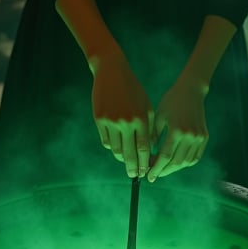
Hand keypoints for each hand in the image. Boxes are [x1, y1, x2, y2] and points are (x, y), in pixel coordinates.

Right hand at [91, 52, 153, 177]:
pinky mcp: (99, 119)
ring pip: (116, 149)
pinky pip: (106, 141)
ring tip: (126, 160)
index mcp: (141, 118)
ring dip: (121, 157)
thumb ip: (148, 128)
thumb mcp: (146, 106)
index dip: (144, 163)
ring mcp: (111, 121)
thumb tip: (148, 152)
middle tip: (134, 176)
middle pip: (129, 153)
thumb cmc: (133, 90)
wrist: (111, 72)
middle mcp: (126, 122)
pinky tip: (117, 146)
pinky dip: (112, 146)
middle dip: (132, 167)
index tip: (144, 173)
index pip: (143, 148)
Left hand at [148, 78, 207, 181]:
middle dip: (164, 171)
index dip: (156, 168)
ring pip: (186, 162)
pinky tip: (176, 162)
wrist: (191, 91)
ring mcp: (199, 138)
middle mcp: (189, 136)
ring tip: (163, 169)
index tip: (149, 176)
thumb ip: (153, 137)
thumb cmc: (171, 101)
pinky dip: (185, 163)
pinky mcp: (204, 137)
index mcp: (176, 130)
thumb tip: (148, 155)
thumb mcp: (158, 116)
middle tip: (154, 174)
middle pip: (176, 162)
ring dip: (174, 168)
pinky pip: (195, 157)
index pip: (165, 156)